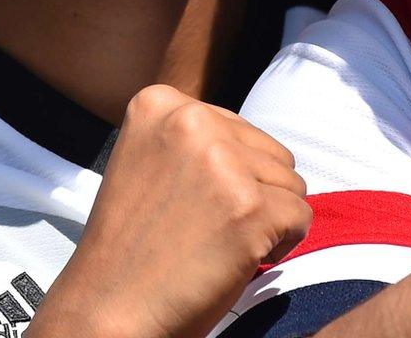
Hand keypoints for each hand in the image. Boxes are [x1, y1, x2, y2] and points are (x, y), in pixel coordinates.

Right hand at [28, 85, 310, 337]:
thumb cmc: (134, 246)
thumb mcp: (150, 162)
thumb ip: (195, 141)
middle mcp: (190, 120)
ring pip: (291, 184)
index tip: (187, 205)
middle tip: (205, 229)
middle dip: (253, 195)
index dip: (227, 177)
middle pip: (270, 153)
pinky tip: (237, 259)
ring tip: (217, 243)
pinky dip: (280, 246)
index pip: (237, 129)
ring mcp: (221, 162)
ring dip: (267, 220)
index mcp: (160, 103)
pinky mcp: (249, 207)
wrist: (110, 307)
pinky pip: (301, 218)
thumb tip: (259, 146)